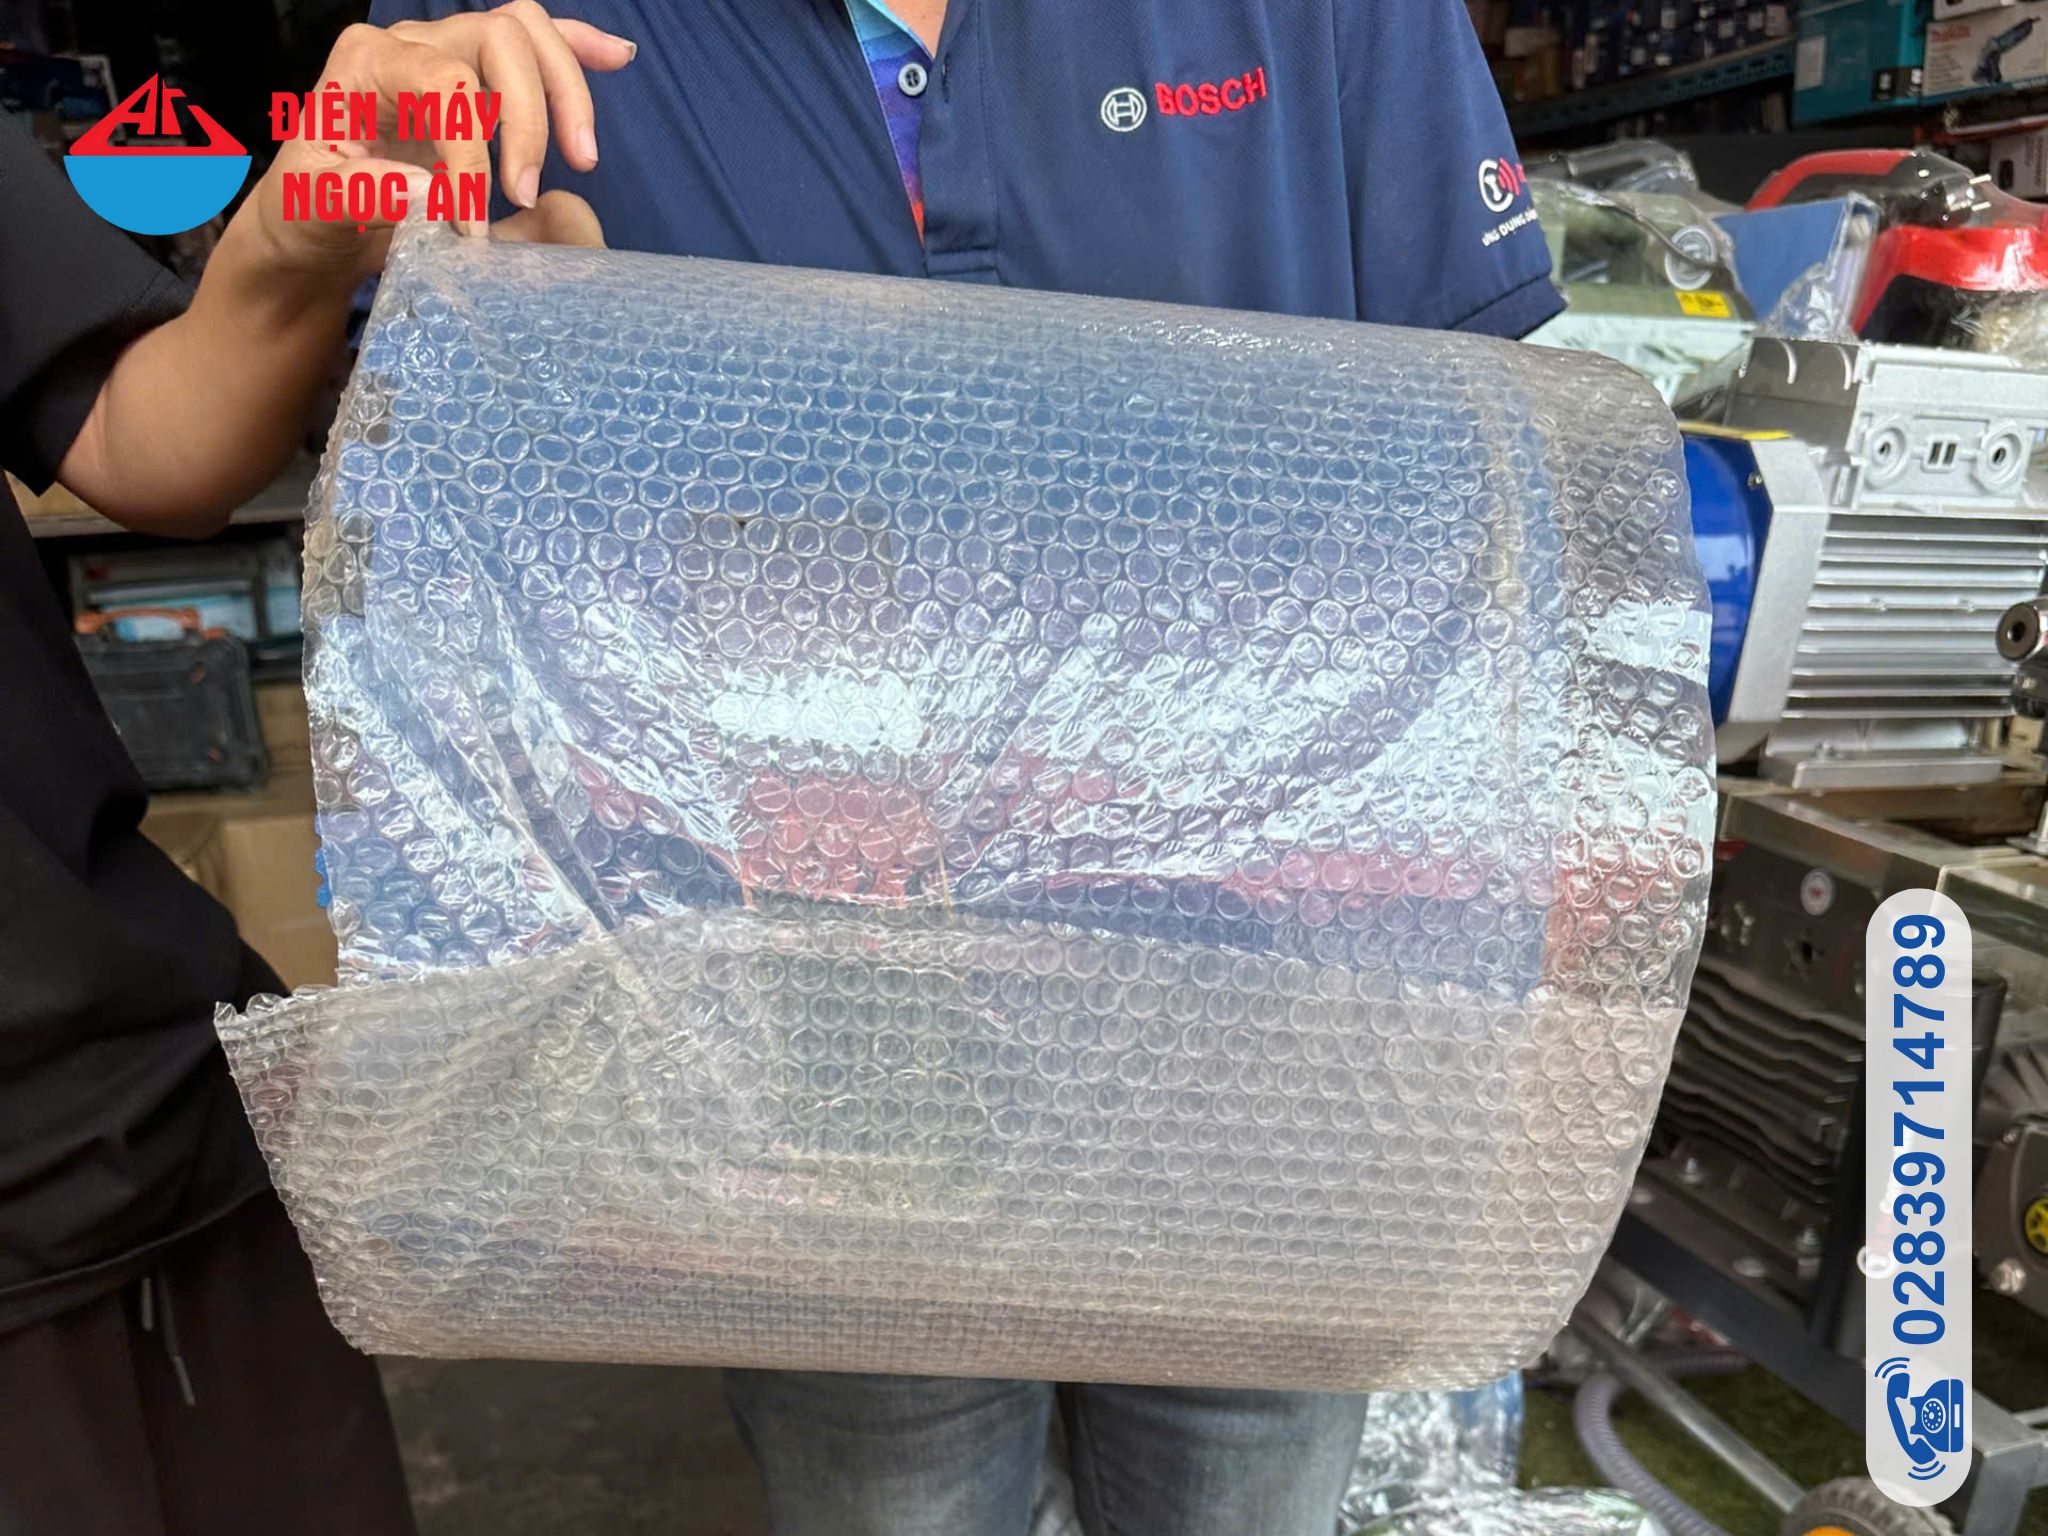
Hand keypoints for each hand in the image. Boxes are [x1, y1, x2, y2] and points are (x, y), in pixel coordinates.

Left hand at [250, 2, 632, 288]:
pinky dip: (577, 49)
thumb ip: (366, 193)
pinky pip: (533, 46)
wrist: (310, 226)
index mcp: (368, 63)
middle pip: (501, 39)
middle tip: (527, 196)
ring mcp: (448, 56)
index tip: (474, 224)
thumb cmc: (307, 214)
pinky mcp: (476, 82)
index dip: (474, 152)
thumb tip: (432, 189)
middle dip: (531, 117)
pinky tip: (617, 57)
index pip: (448, 83)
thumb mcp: (315, 209)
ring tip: (582, 158)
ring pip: (527, 35)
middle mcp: (412, 45)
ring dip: (566, 91)